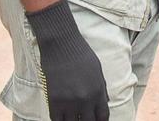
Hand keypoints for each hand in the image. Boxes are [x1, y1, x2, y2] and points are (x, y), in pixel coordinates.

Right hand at [27, 0, 108, 120]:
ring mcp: (69, 102)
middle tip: (84, 120)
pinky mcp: (54, 101)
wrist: (62, 45)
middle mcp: (86, 100)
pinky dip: (60, 120)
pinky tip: (61, 118)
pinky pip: (57, 120)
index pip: (103, 117)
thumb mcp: (98, 70)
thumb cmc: (81, 54)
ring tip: (73, 119)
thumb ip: (101, 88)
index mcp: (99, 91)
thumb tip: (104, 102)